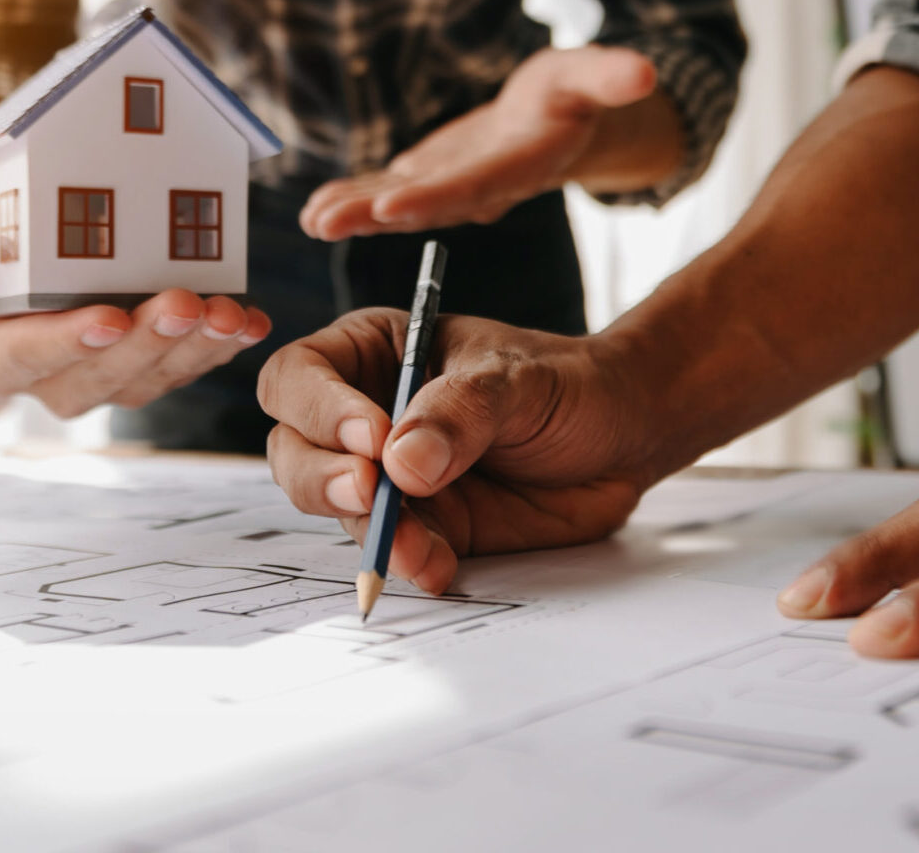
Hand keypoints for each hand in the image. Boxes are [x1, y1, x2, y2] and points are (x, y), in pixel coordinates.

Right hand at [0, 189, 270, 416]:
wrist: (24, 225)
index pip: (26, 359)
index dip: (67, 342)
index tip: (108, 318)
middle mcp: (55, 378)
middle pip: (102, 376)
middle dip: (147, 342)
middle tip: (182, 302)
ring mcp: (111, 374)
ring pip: (156, 377)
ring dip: (196, 349)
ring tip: (227, 313)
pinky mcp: (155, 360)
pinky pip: (192, 363)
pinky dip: (225, 344)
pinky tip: (251, 320)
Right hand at [258, 309, 651, 590]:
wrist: (623, 436)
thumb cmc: (566, 382)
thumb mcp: (517, 379)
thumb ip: (461, 410)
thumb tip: (401, 462)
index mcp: (373, 352)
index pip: (301, 375)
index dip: (319, 408)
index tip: (371, 437)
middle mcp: (365, 413)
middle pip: (295, 448)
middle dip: (323, 476)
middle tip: (370, 492)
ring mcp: (390, 475)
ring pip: (337, 507)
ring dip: (368, 530)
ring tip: (416, 544)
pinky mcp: (423, 526)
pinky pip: (391, 549)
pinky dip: (407, 562)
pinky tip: (438, 565)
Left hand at [298, 45, 660, 240]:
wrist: (557, 125)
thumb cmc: (576, 94)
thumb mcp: (593, 75)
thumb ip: (611, 76)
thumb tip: (645, 70)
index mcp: (519, 165)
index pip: (473, 187)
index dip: (433, 198)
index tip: (391, 206)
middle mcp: (481, 188)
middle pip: (425, 206)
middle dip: (375, 214)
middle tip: (326, 222)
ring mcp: (450, 189)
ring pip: (398, 204)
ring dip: (353, 214)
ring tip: (311, 221)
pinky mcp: (428, 180)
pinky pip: (385, 192)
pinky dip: (350, 199)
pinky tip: (312, 211)